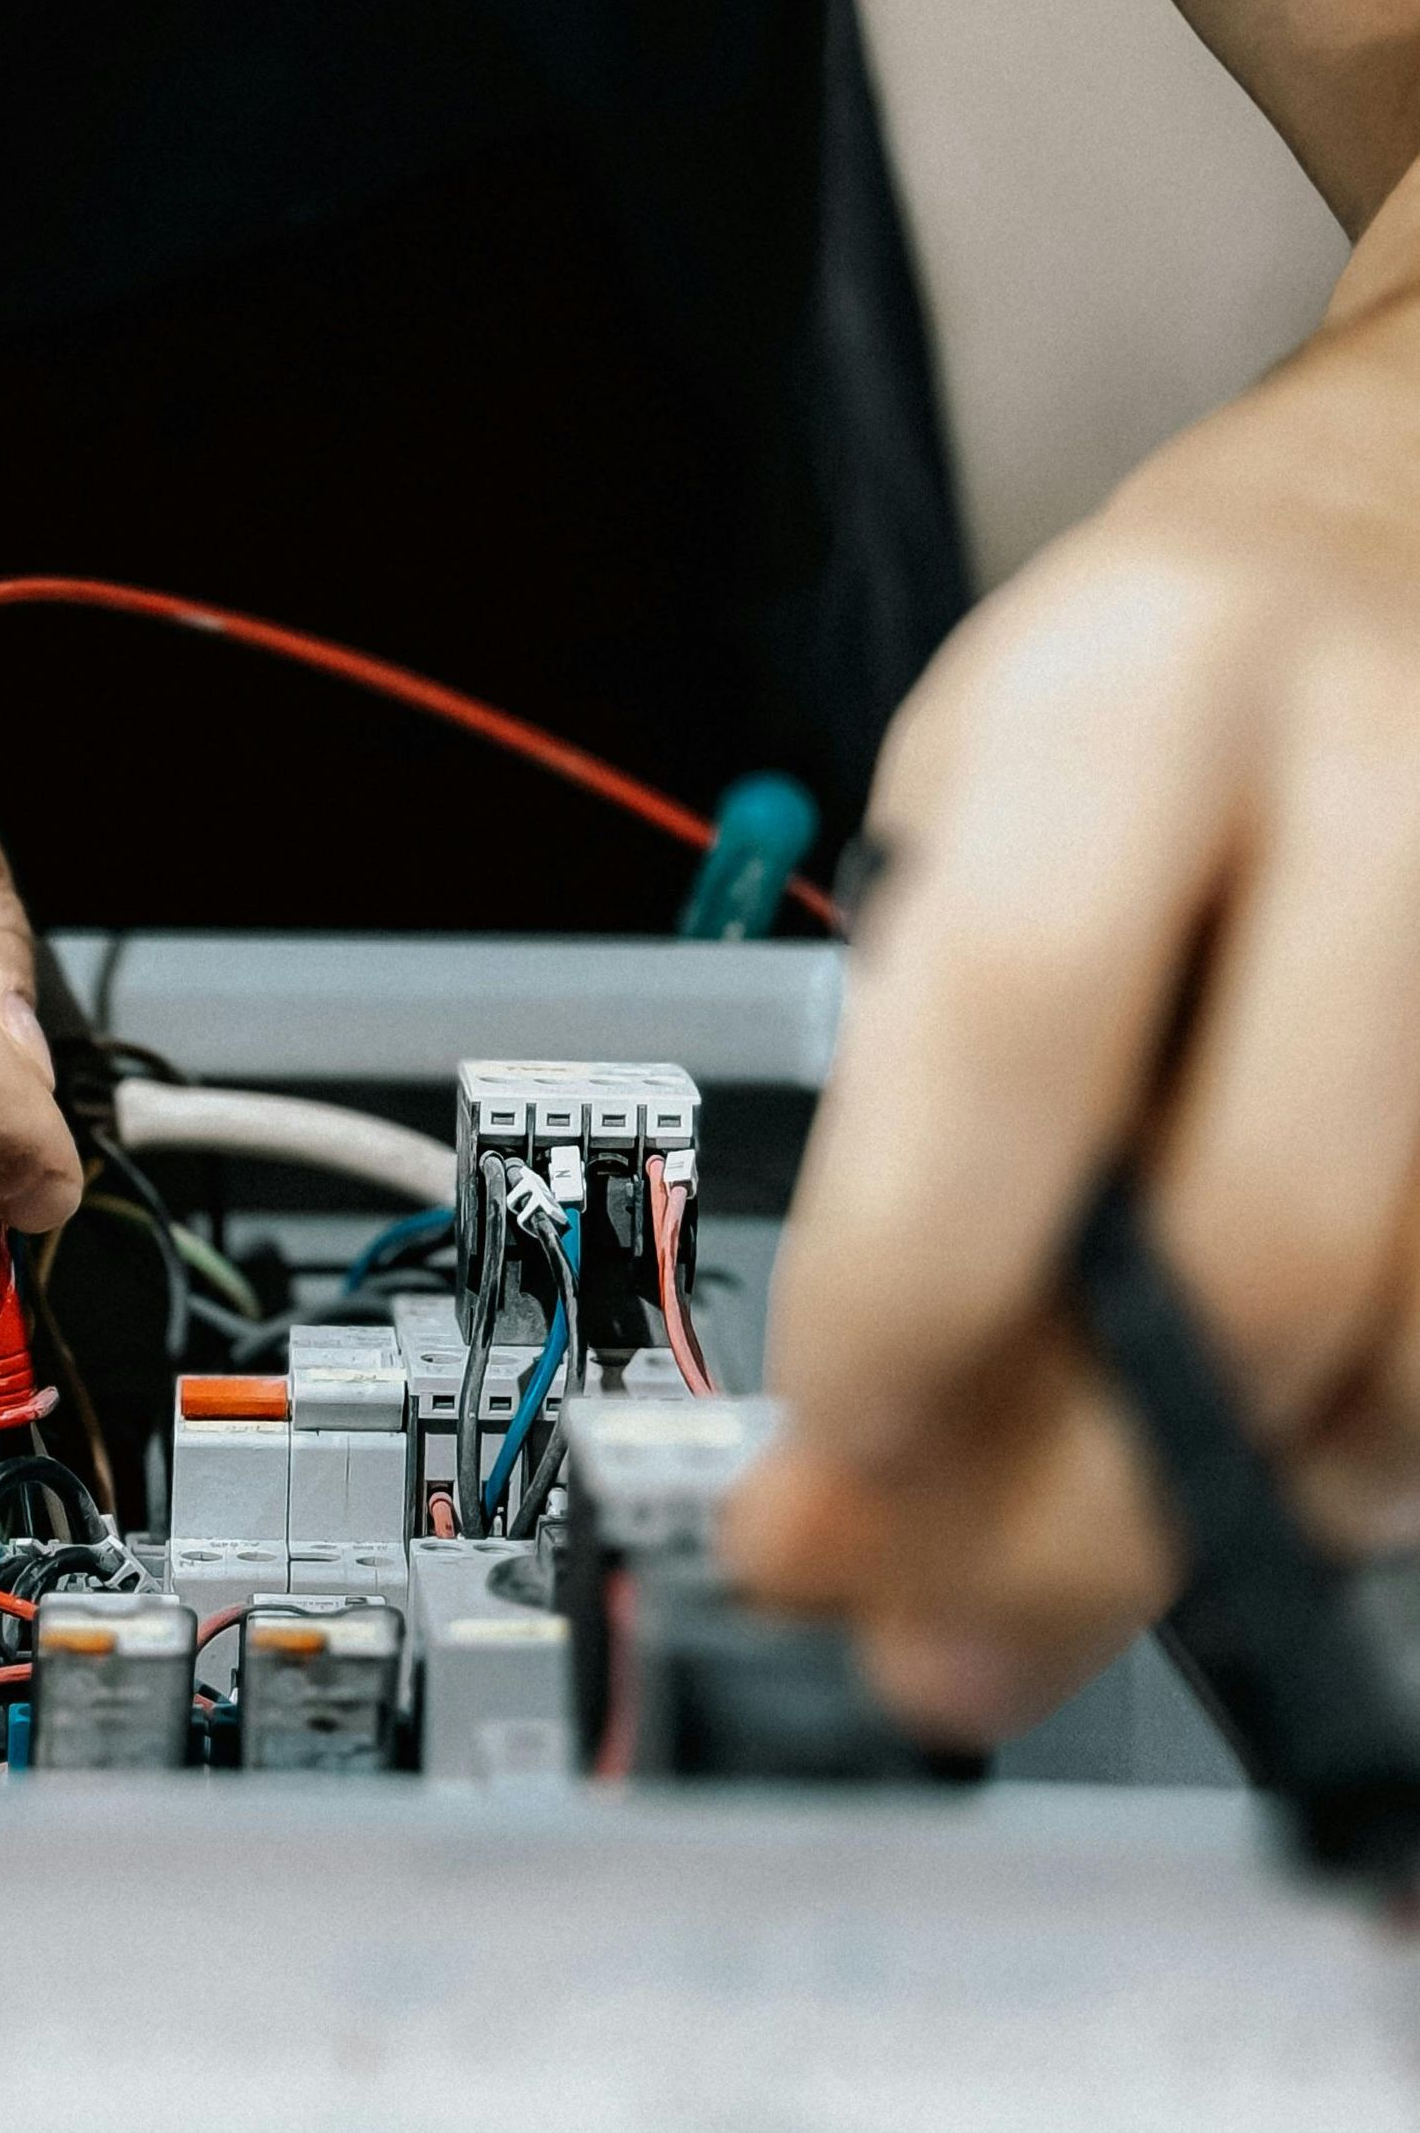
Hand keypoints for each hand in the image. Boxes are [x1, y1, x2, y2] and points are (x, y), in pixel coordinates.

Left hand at [722, 287, 1419, 1741]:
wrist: (1398, 537)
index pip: (1012, 1015)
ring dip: (1244, 1517)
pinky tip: (1276, 1445)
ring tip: (1106, 1531)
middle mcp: (1378, 785)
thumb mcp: (966, 823)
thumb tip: (867, 1481)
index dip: (914, 1281)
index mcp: (1136, 692)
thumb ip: (922, 1118)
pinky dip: (1375, 1451)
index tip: (818, 1474)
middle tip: (937, 1641)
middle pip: (1258, 1236)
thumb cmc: (1145, 703)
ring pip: (1417, 1338)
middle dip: (1072, 1511)